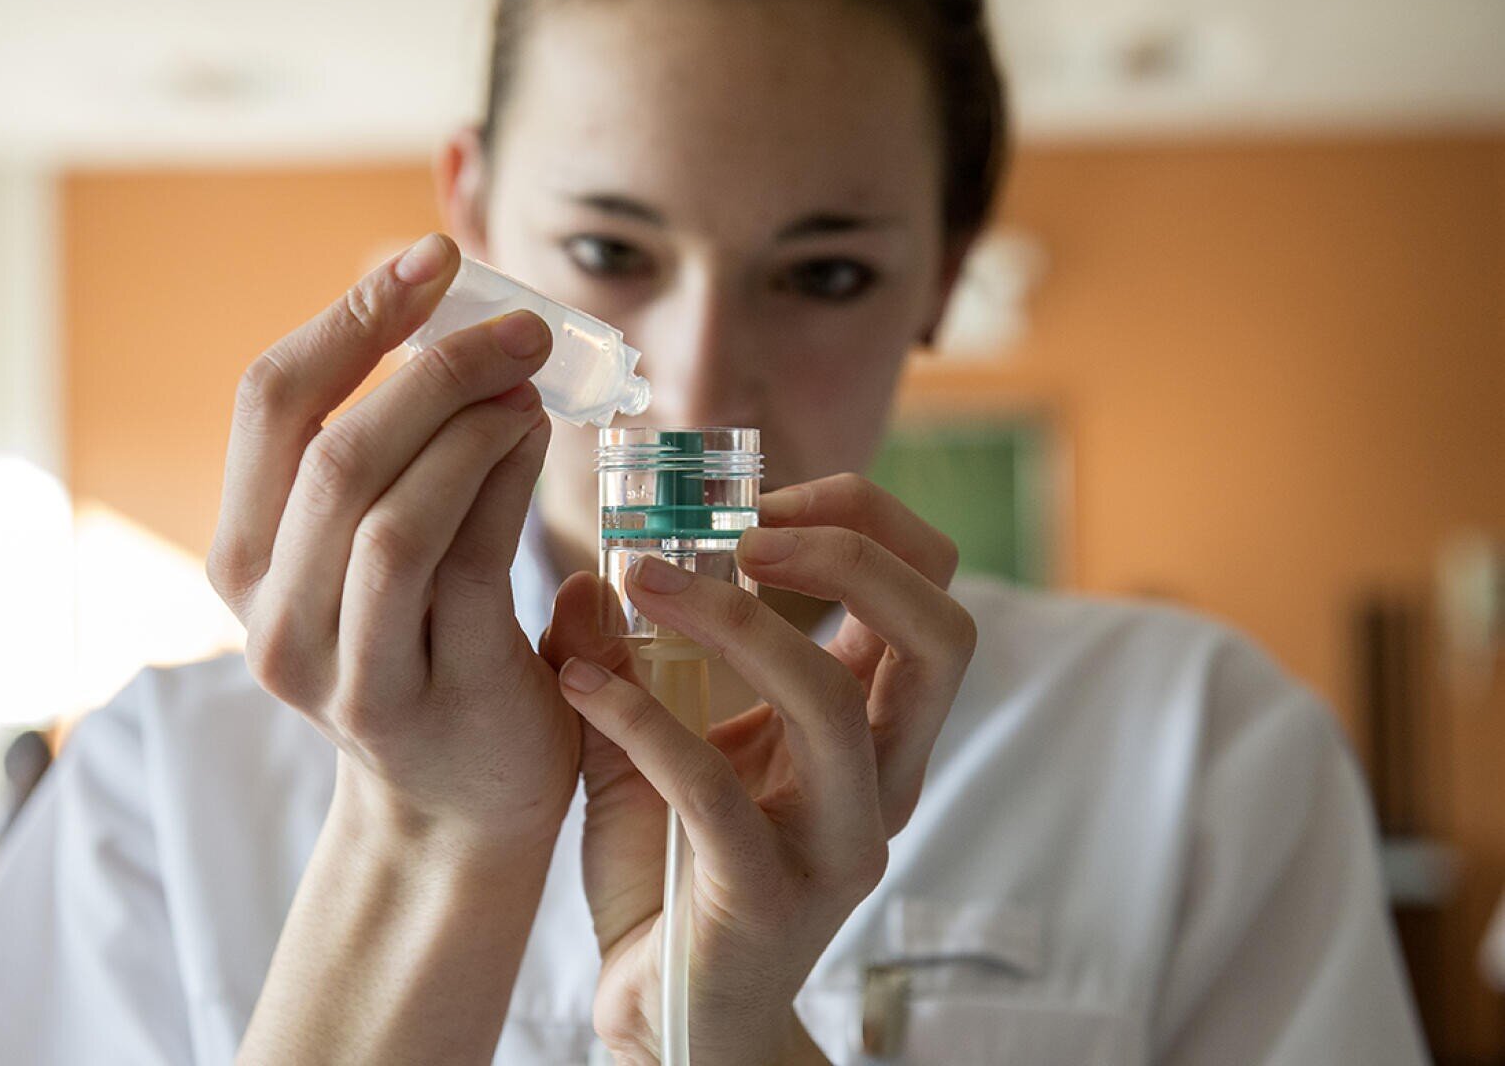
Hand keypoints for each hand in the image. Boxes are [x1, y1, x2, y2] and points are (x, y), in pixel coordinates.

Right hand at [208, 233, 577, 849]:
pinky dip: (501, 482)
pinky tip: (538, 439)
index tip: (433, 257)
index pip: (271, 402)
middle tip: (521, 326)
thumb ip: (388, 463)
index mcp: (242, 554)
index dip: (352, 316)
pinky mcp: (410, 693)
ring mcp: (332, 663)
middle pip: (332, 445)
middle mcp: (266, 610)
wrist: (460, 806)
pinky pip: (455, 562)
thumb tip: (467, 332)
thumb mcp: (373, 557)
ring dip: (469, 423)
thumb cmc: (431, 653)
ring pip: (386, 507)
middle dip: (432, 364)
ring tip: (532, 383)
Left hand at [541, 474, 976, 1063]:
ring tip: (642, 578)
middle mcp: (884, 779)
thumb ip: (628, 661)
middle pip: (938, 632)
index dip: (858, 522)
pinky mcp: (770, 896)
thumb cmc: (673, 875)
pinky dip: (642, 718)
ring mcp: (838, 843)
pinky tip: (578, 686)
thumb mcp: (652, 745)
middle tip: (741, 528)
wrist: (666, 1015)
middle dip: (848, 552)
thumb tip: (592, 574)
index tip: (752, 503)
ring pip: (833, 700)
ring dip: (733, 619)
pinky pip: (715, 787)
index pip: (927, 591)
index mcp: (875, 729)